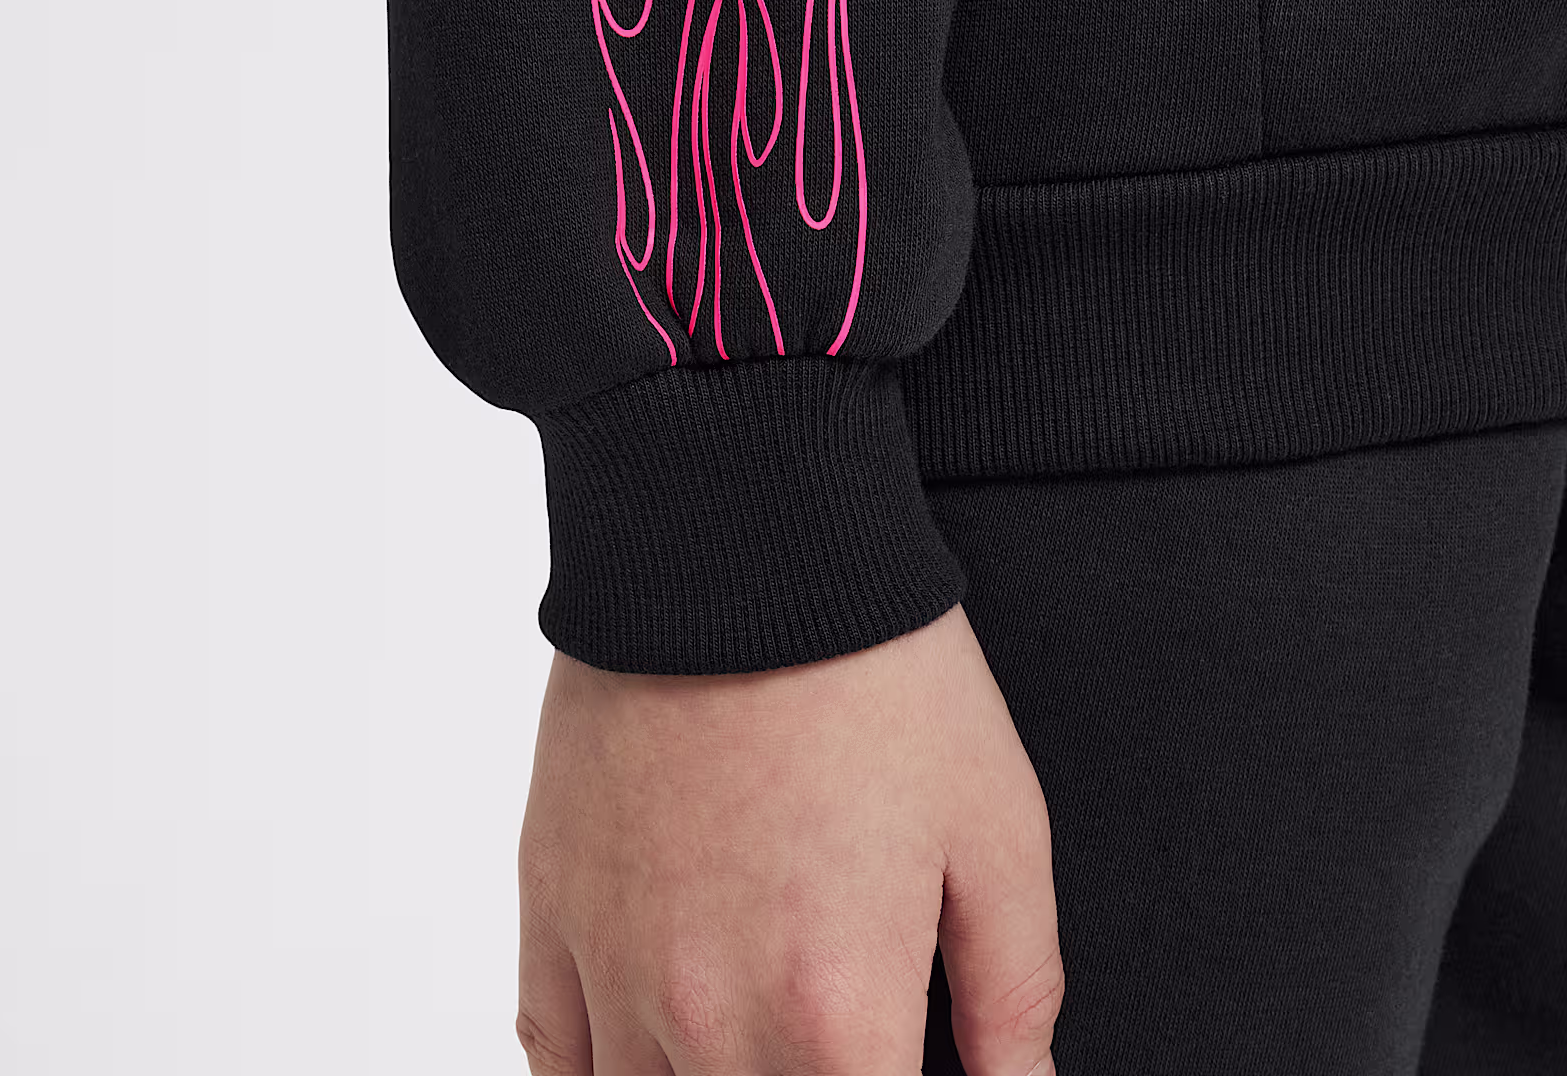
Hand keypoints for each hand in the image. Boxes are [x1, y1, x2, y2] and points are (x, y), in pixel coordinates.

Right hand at [515, 603, 1062, 1074]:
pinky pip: (552, 1056)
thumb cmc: (873, 669)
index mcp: (838, 1014)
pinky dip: (603, 1074)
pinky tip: (650, 1047)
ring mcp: (615, 965)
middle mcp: (712, 1017)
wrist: (739, 542)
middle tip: (834, 1028)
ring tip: (757, 1029)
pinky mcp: (550, 902)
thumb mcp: (996, 823)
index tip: (895, 1060)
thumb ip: (1016, 989)